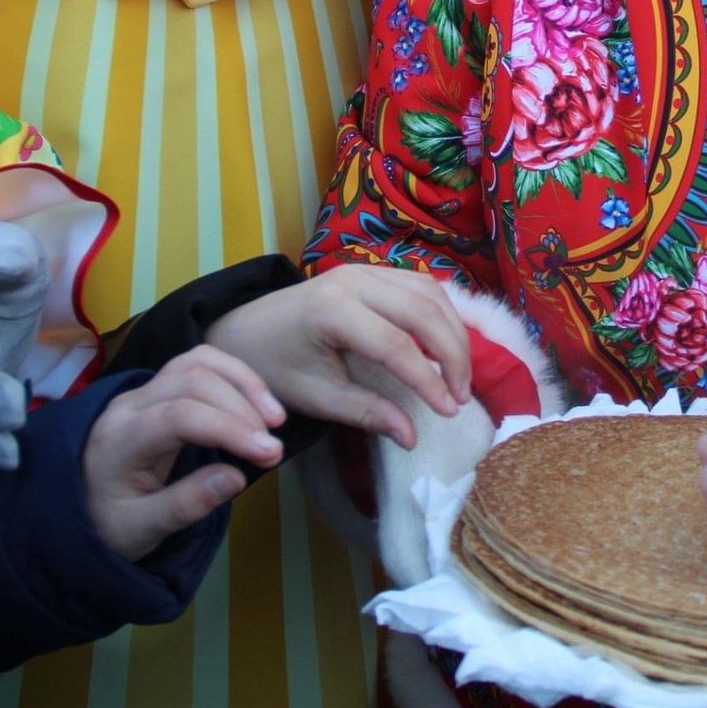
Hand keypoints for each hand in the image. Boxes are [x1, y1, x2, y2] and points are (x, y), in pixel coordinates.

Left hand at [82, 346, 286, 561]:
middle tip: (273, 448)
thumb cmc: (107, 521)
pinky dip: (233, 376)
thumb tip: (236, 477)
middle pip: (191, 381)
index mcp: (119, 441)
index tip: (268, 454)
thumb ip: (184, 505)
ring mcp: (142, 390)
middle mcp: (128, 405)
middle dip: (241, 408)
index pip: (179, 416)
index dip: (229, 429)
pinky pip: (197, 363)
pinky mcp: (157, 388)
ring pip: (196, 362)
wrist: (73, 506)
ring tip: (274, 418)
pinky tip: (255, 402)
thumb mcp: (139, 530)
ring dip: (242, 383)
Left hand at [205, 265, 471, 448]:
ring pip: (429, 293)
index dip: (428, 380)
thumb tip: (412, 437)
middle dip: (452, 354)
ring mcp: (364, 270)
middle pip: (422, 311)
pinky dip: (442, 314)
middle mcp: (353, 280)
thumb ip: (366, 413)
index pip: (395, 345)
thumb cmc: (276, 367)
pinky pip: (421, 285)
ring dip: (453, 333)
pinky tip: (447, 346)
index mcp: (331, 310)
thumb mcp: (316, 397)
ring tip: (459, 376)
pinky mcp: (372, 271)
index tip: (449, 411)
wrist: (244, 331)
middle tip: (461, 396)